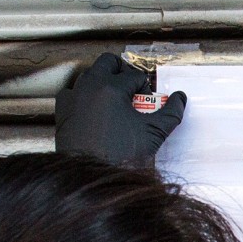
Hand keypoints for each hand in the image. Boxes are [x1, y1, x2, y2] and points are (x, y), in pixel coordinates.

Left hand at [55, 53, 186, 165]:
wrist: (92, 179)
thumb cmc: (123, 156)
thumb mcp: (154, 134)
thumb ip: (171, 113)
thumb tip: (180, 98)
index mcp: (112, 87)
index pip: (135, 76)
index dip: (146, 87)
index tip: (148, 103)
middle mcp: (89, 86)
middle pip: (108, 62)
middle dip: (123, 71)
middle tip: (132, 89)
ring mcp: (73, 98)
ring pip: (89, 76)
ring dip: (104, 82)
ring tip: (116, 101)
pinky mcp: (62, 112)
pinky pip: (73, 93)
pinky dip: (85, 96)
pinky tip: (94, 111)